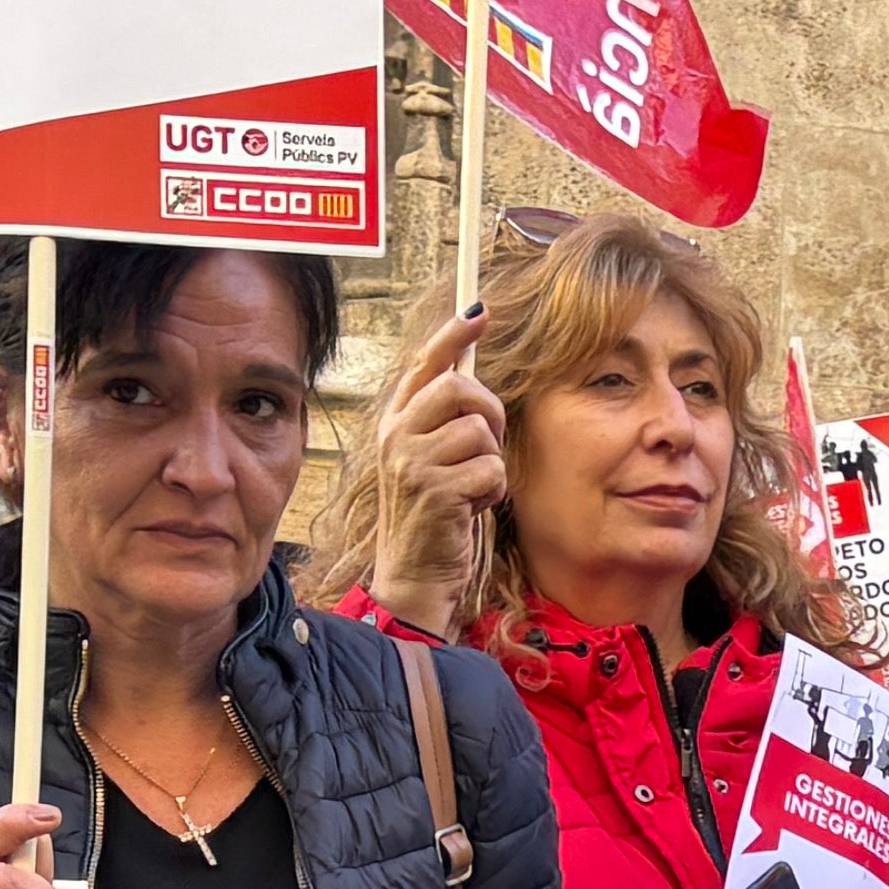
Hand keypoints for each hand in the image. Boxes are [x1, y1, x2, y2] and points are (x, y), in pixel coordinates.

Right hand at [368, 311, 507, 637]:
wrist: (413, 576)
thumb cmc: (432, 518)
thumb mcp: (427, 462)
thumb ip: (442, 422)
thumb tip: (470, 371)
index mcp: (394, 424)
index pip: (423, 365)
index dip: (453, 334)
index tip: (479, 311)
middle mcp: (397, 437)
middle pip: (459, 386)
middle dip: (490, 411)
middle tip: (490, 442)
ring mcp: (412, 462)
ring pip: (481, 433)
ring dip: (492, 464)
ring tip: (471, 490)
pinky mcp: (435, 490)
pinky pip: (491, 469)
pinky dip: (494, 492)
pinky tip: (473, 510)